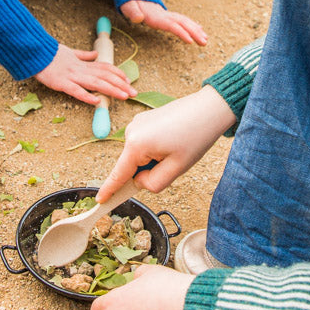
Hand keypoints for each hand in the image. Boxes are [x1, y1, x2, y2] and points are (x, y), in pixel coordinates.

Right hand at [34, 43, 136, 105]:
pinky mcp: (61, 83)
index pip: (105, 67)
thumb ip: (83, 55)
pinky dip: (87, 96)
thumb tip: (94, 55)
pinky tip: (97, 101)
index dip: (118, 73)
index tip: (128, 80)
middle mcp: (81, 69)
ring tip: (124, 96)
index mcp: (83, 63)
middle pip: (105, 77)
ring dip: (111, 90)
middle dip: (121, 85)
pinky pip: (76, 91)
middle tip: (134, 92)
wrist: (35, 52)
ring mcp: (72, 76)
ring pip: (96, 83)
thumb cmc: (51, 54)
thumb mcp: (70, 52)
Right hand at [96, 85, 235, 201]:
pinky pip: (144, 144)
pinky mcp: (143, 119)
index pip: (118, 174)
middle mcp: (130, 132)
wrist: (210, 108)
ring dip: (154, 159)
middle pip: (132, 166)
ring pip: (140, 155)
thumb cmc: (196, 137)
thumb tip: (139, 181)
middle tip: (175, 161)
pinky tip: (173, 139)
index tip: (99, 201)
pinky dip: (155, 149)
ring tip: (177, 147)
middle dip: (149, 171)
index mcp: (136, 145)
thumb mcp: (176, 169)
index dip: (110, 190)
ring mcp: (136, 123)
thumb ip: (153, 183)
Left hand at [119, 0, 206, 45]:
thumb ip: (133, 12)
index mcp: (157, 16)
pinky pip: (183, 22)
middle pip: (183, 23)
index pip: (172, 25)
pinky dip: (192, 26)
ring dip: (196, 31)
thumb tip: (138, 18)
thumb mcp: (128, 7)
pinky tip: (199, 31)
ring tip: (205, 40)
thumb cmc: (130, 4)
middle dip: (195, 33)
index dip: (181, 32)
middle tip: (204, 42)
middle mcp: (166, 15)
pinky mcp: (168, 17)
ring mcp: (168, 15)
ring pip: (185, 22)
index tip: (190, 41)